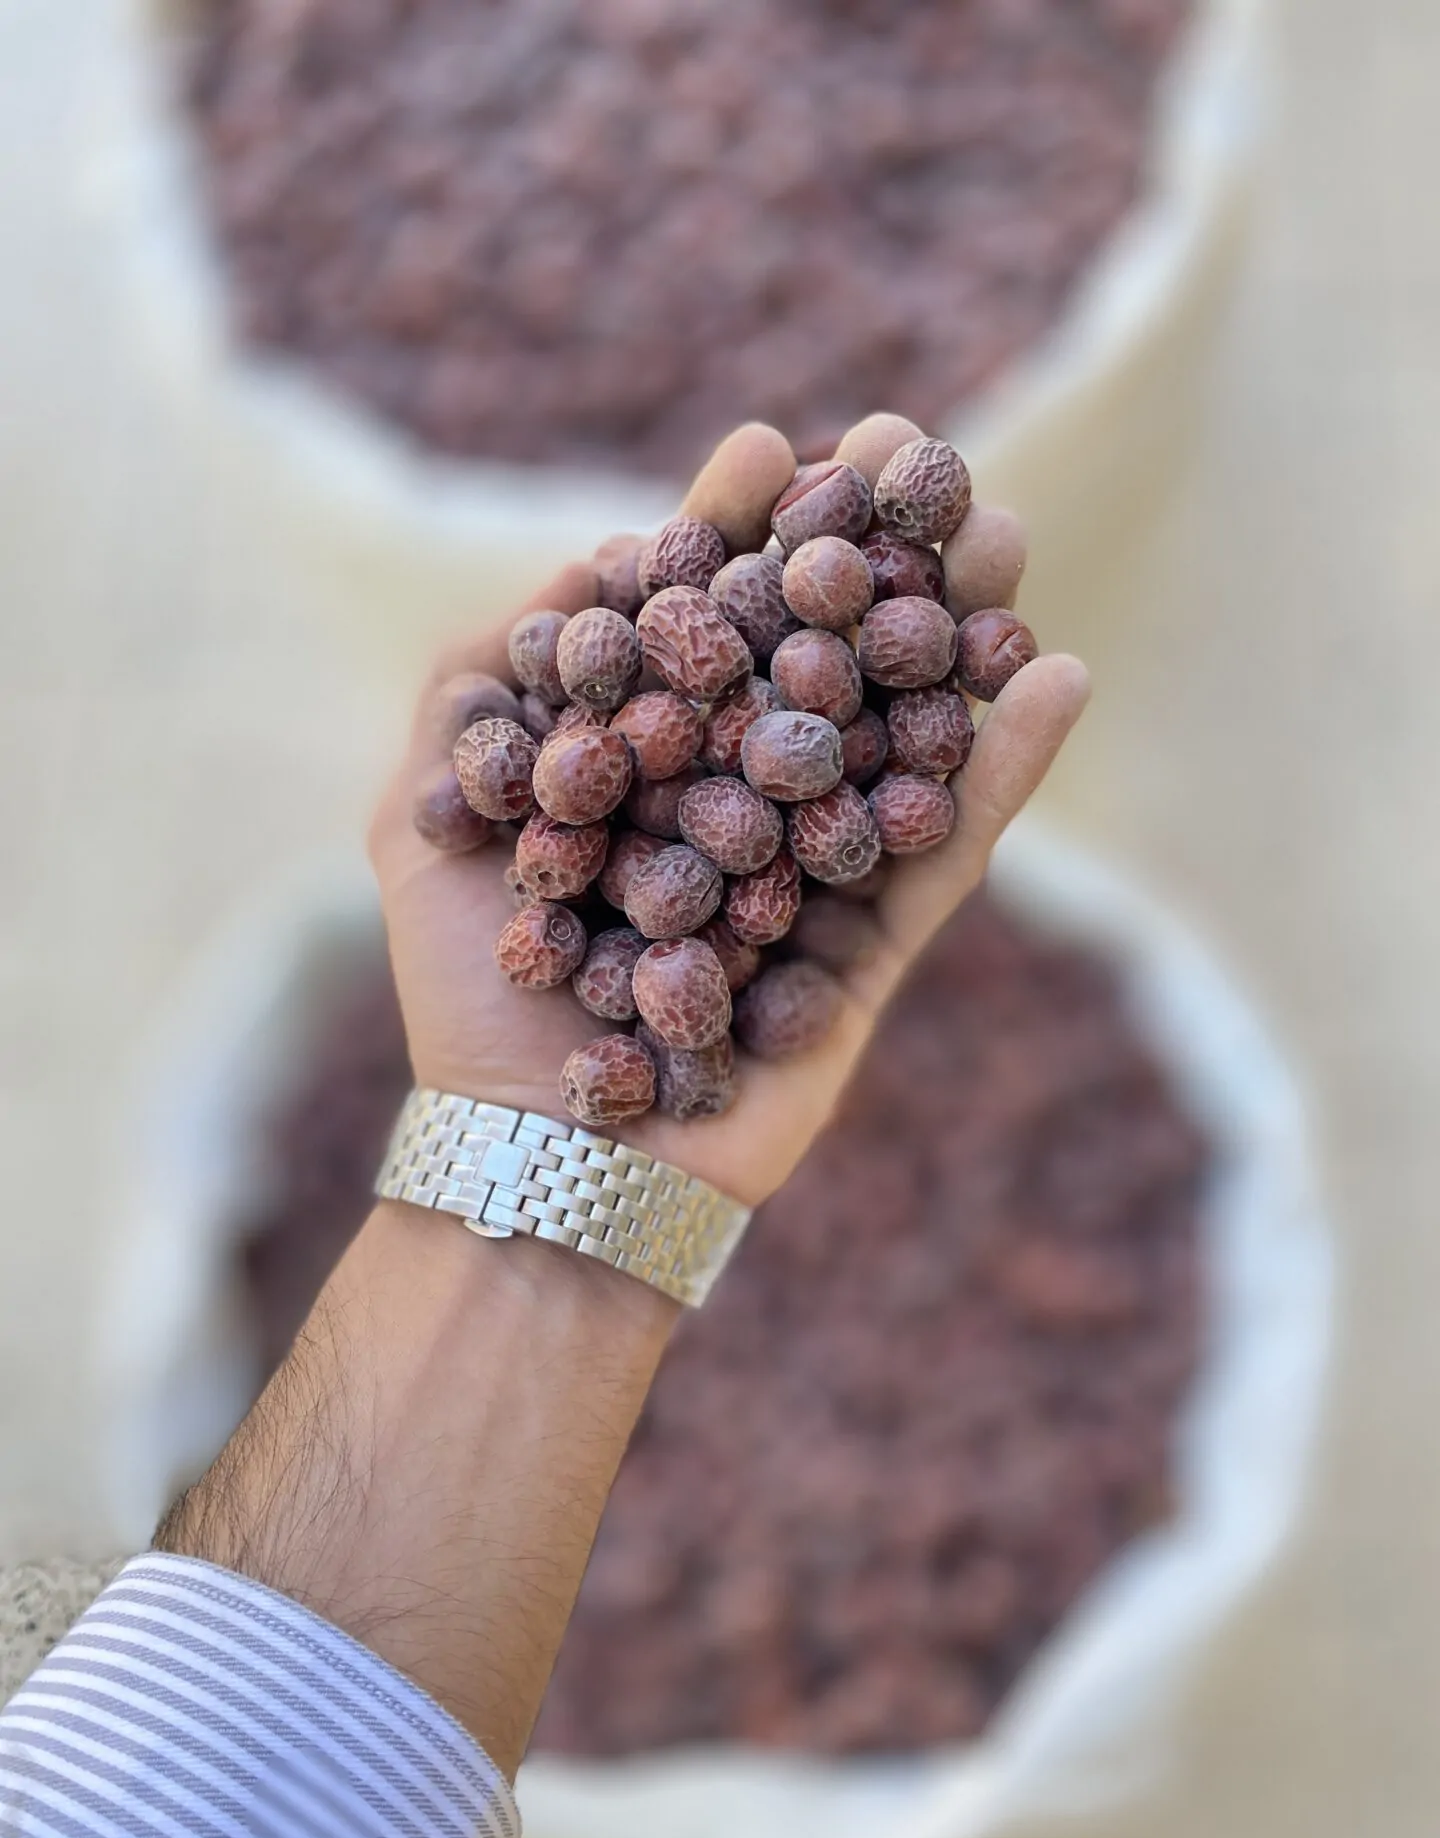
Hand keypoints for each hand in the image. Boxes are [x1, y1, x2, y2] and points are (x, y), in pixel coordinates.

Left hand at [369, 416, 1089, 1209]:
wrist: (535, 1157)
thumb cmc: (469, 997)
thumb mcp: (423, 816)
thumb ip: (478, 690)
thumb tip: (584, 569)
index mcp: (648, 764)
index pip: (702, 623)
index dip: (738, 531)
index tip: (775, 444)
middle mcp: (740, 802)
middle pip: (820, 657)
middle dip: (871, 557)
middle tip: (922, 457)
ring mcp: (815, 872)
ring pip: (901, 732)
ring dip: (960, 631)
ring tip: (1003, 535)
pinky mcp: (877, 948)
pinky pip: (952, 848)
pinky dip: (1007, 768)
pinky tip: (1059, 673)